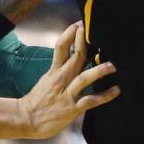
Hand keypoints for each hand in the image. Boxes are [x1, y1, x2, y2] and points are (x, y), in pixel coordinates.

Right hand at [17, 23, 118, 138]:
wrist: (26, 119)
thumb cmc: (37, 99)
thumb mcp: (46, 79)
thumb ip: (60, 68)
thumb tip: (73, 56)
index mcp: (54, 71)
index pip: (61, 46)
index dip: (71, 33)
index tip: (80, 24)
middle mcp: (61, 79)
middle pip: (75, 56)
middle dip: (86, 42)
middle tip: (99, 32)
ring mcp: (67, 94)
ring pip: (84, 78)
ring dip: (99, 70)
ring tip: (113, 65)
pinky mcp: (72, 108)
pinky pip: (90, 100)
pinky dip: (104, 96)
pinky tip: (116, 90)